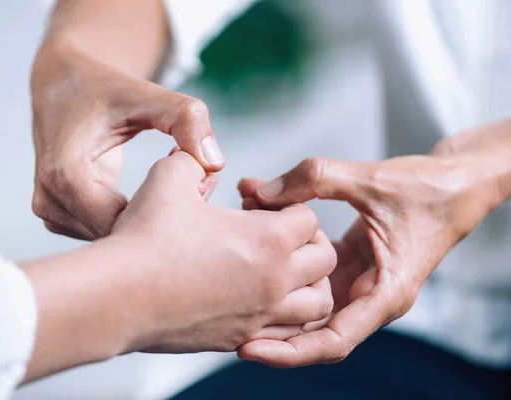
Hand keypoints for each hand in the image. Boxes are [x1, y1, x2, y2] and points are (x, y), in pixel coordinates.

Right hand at [30, 39, 224, 239]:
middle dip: (156, 220)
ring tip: (166, 189)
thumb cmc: (104, 90)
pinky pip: (102, 235)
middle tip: (188, 190)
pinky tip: (146, 198)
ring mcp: (50, 212)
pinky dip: (127, 223)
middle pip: (117, 237)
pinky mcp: (58, 218)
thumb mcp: (147, 95)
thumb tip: (215, 164)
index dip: (164, 214)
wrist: (63, 85)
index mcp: (66, 172)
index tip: (192, 189)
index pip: (122, 225)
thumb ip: (185, 119)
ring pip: (111, 240)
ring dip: (142, 223)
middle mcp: (50, 199)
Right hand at [109, 151, 336, 352]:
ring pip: (317, 304)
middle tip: (274, 234)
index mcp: (268, 239)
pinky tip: (260, 300)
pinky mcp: (240, 338)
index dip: (285, 204)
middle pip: (324, 258)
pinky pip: (287, 334)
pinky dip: (287, 317)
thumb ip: (196, 160)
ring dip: (308, 283)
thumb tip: (203, 159)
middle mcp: (275, 281)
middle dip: (307, 240)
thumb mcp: (171, 175)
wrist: (117, 297)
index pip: (309, 217)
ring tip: (281, 270)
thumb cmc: (145, 238)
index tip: (254, 205)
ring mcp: (260, 315)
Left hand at [236, 153, 495, 366]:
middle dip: (269, 322)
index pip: (332, 341)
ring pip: (306, 299)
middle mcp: (368, 296)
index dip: (289, 351)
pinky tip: (258, 232)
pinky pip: (308, 274)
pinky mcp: (347, 265)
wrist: (452, 185)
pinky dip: (284, 258)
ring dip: (272, 283)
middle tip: (224, 315)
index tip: (250, 349)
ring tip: (234, 267)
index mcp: (384, 294)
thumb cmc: (426, 190)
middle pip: (311, 330)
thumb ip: (314, 179)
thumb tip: (258, 192)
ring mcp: (356, 282)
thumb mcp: (370, 180)